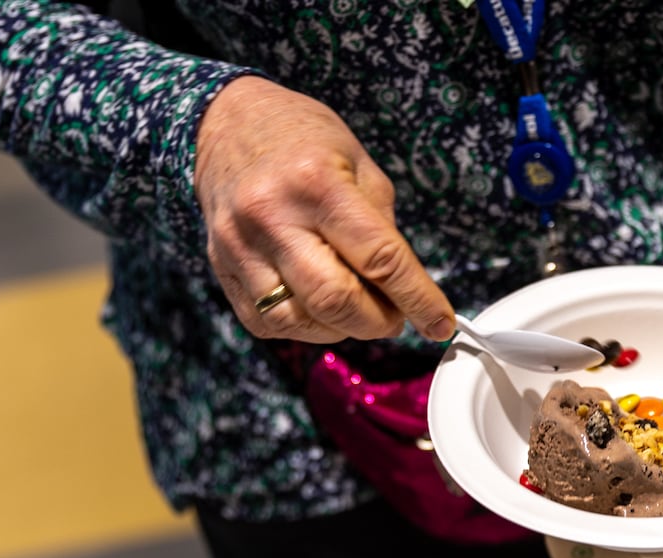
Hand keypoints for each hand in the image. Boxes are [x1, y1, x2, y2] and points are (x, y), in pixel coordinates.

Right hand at [194, 76, 454, 343]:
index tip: (440, 324)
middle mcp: (273, 217)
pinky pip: (270, 323)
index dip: (418, 300)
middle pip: (338, 301)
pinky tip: (319, 306)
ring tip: (357, 307)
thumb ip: (383, 228)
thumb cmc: (303, 141)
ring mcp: (240, 246)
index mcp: (318, 183)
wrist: (226, 123)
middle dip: (379, 322)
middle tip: (395, 316)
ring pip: (302, 320)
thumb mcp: (359, 164)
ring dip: (343, 328)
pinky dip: (307, 327)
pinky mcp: (222, 268)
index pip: (380, 259)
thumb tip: (404, 292)